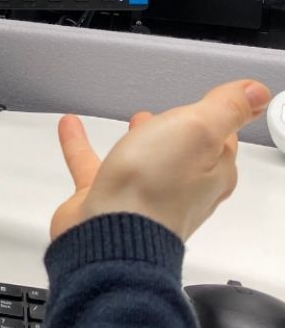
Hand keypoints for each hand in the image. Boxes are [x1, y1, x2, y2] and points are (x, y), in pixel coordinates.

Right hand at [51, 80, 271, 241]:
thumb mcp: (198, 130)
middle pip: (186, 153)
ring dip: (141, 137)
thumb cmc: (154, 188)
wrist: (108, 233)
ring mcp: (142, 195)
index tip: (221, 103)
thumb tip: (257, 93)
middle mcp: (179, 187)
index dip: (220, 118)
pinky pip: (94, 164)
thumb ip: (225, 107)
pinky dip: (83, 143)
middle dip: (183, 132)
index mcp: (210, 172)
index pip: (222, 140)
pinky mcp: (106, 198)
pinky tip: (70, 126)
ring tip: (135, 118)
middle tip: (180, 115)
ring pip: (144, 159)